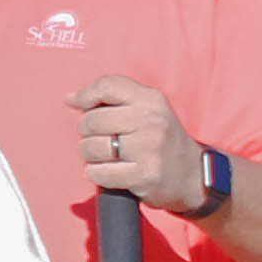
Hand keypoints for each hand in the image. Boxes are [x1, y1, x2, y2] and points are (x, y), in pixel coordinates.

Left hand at [71, 73, 206, 212]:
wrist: (191, 174)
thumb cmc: (158, 139)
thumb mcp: (146, 109)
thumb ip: (110, 98)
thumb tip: (70, 98)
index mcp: (151, 100)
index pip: (106, 86)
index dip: (86, 96)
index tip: (83, 106)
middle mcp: (152, 121)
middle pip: (91, 121)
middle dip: (88, 132)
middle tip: (105, 139)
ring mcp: (149, 148)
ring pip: (90, 148)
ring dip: (91, 155)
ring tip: (109, 156)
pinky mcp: (143, 175)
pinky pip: (97, 172)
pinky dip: (98, 173)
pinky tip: (113, 171)